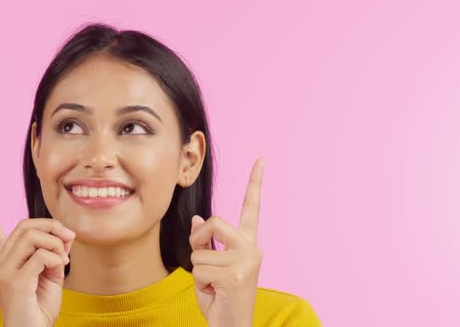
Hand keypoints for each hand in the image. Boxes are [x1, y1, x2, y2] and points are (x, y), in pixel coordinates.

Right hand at [0, 178, 74, 326]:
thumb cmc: (39, 309)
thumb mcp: (51, 275)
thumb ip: (53, 252)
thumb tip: (64, 235)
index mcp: (3, 258)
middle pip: (25, 225)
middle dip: (52, 227)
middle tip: (70, 240)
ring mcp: (3, 271)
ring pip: (32, 236)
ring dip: (56, 244)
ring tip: (64, 261)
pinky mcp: (14, 281)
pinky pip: (41, 255)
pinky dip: (57, 259)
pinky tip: (59, 272)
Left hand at [189, 158, 265, 326]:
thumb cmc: (221, 300)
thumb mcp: (210, 267)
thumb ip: (207, 244)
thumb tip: (198, 219)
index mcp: (248, 245)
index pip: (252, 209)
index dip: (255, 183)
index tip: (261, 159)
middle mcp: (252, 249)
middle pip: (214, 222)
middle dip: (198, 239)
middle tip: (202, 260)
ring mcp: (246, 262)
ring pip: (200, 251)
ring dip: (199, 272)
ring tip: (213, 287)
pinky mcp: (236, 275)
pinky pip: (200, 269)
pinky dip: (200, 284)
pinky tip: (215, 294)